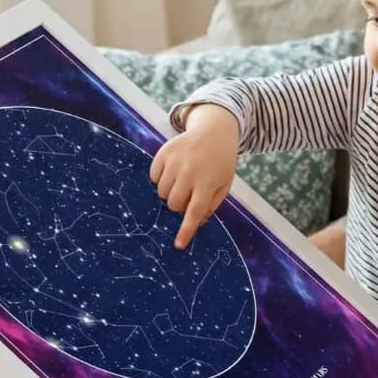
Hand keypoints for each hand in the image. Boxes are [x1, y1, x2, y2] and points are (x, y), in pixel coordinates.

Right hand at [150, 105, 238, 248]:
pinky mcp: (164, 152)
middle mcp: (190, 172)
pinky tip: (173, 171)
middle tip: (189, 194)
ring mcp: (175, 161)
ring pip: (161, 192)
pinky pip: (153, 176)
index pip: (194, 212)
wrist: (214, 132)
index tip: (178, 245)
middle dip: (179, 205)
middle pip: (173, 204)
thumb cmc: (220, 163)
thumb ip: (210, 205)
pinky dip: (160, 178)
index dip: (186, 230)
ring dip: (170, 192)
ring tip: (182, 181)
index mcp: (207, 183)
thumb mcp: (224, 185)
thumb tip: (194, 222)